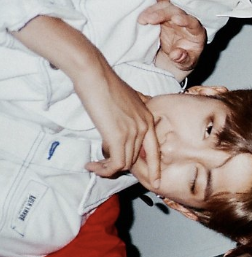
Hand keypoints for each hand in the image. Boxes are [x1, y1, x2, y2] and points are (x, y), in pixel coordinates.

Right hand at [9, 15, 159, 181]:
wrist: (94, 75)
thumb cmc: (106, 83)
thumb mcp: (129, 97)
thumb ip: (136, 108)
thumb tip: (136, 109)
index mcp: (148, 119)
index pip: (155, 151)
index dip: (155, 168)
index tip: (155, 181)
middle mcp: (145, 127)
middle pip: (137, 159)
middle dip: (120, 167)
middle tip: (102, 167)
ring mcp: (133, 132)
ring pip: (125, 163)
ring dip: (107, 168)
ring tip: (94, 165)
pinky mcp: (118, 136)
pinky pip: (116, 164)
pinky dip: (104, 169)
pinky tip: (91, 165)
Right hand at [138, 0, 205, 78]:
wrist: (175, 56)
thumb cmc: (185, 59)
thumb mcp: (186, 63)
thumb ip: (183, 59)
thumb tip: (176, 54)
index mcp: (196, 32)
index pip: (192, 23)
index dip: (185, 20)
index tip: (176, 20)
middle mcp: (186, 21)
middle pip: (176, 12)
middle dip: (162, 14)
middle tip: (149, 20)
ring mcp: (174, 16)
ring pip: (166, 7)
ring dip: (153, 10)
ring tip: (142, 19)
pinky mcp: (164, 14)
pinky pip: (163, 2)